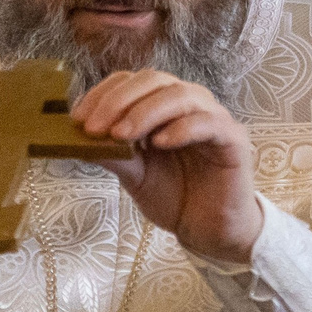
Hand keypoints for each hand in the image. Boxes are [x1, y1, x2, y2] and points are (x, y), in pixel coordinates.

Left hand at [75, 71, 263, 264]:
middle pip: (154, 80)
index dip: (103, 94)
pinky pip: (209, 123)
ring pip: (181, 95)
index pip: (132, 82)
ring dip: (145, 111)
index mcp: (164, 106)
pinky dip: (181, 128)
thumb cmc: (177, 197)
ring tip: (121, 135)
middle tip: (94, 127)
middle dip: (119, 100)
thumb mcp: (135, 175)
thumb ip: (114, 154)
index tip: (78, 118)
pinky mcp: (233, 139)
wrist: (209, 231)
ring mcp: (213, 118)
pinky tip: (159, 143)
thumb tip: (79, 138)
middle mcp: (189, 104)